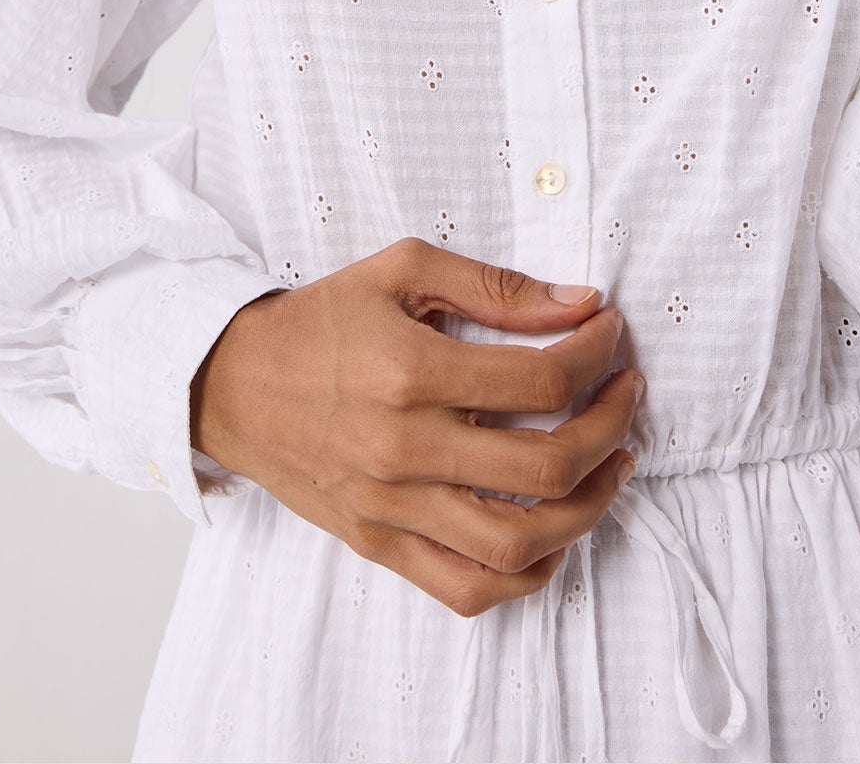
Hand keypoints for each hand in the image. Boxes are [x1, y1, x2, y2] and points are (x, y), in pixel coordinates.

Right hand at [188, 238, 642, 618]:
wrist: (233, 383)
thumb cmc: (321, 319)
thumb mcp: (403, 269)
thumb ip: (495, 286)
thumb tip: (580, 302)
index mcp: (412, 372)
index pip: (543, 377)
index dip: (597, 353)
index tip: (609, 332)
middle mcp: (406, 449)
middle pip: (548, 464)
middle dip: (612, 424)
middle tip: (626, 391)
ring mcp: (393, 508)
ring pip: (520, 543)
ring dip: (589, 506)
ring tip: (613, 462)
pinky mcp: (381, 545)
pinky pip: (469, 589)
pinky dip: (527, 572)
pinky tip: (556, 529)